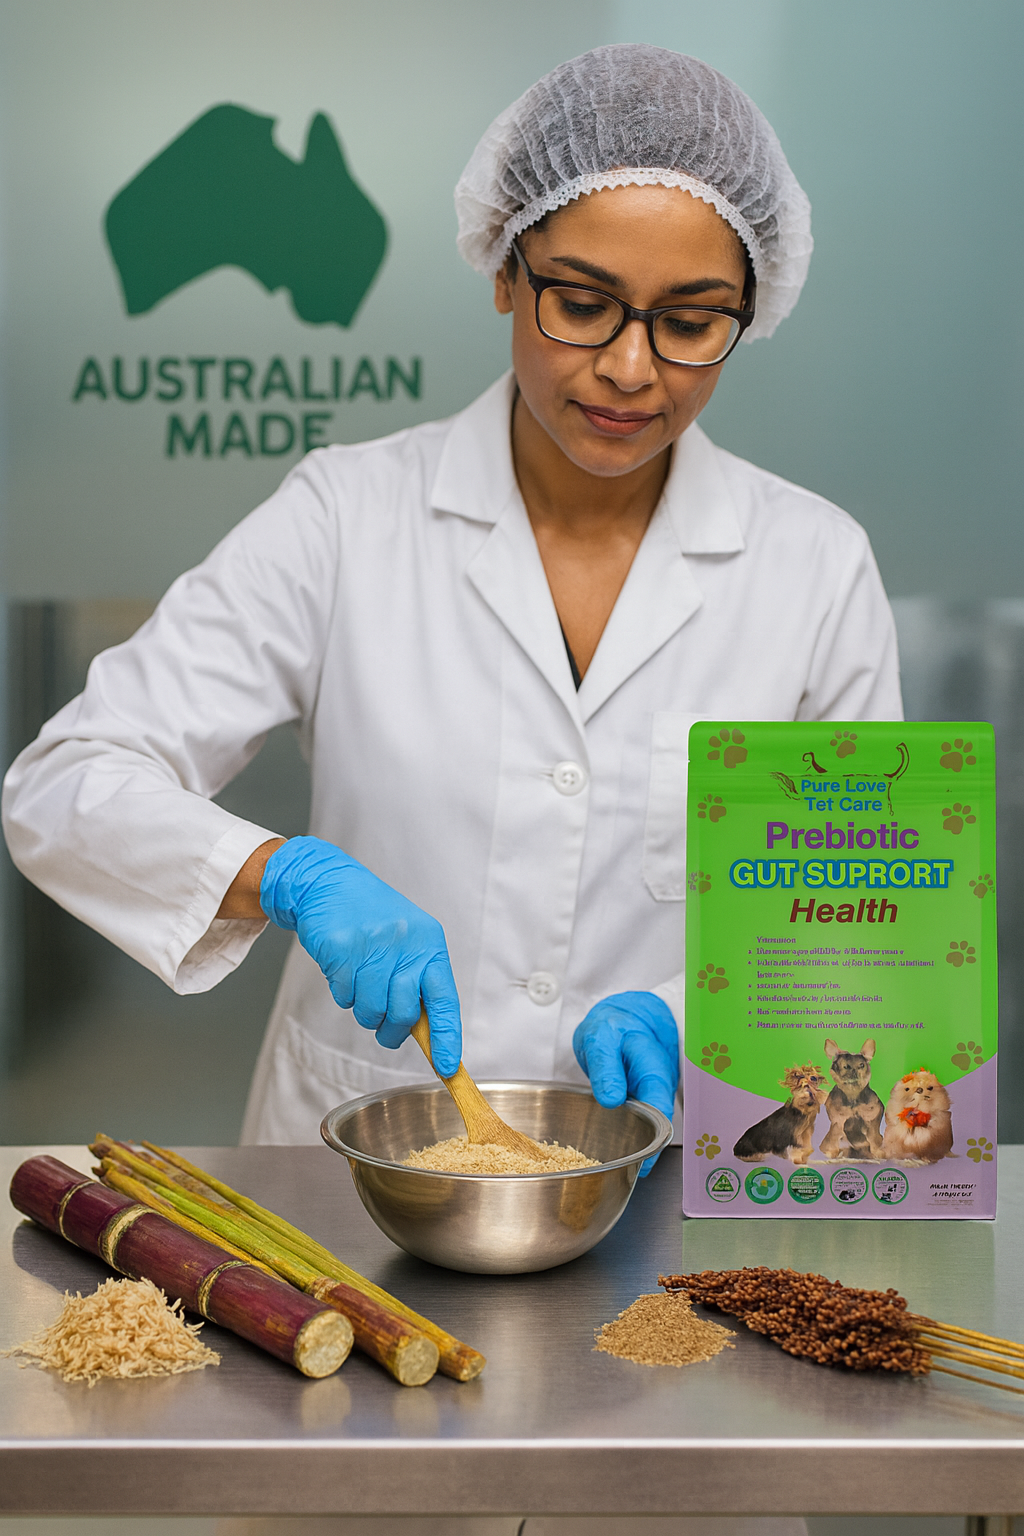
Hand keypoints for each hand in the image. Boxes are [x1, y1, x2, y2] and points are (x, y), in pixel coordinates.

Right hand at [260, 837, 461, 1074]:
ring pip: (370, 1012)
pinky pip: (344, 997)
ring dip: (364, 1009)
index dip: (447, 1037)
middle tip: (383, 1023)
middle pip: (403, 1015)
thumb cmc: (374, 917)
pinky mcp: (341, 949)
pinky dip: (343, 992)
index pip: (445, 999)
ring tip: (361, 982)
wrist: (329, 883)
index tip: (448, 1067)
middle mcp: (404, 944)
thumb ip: (419, 983)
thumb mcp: (409, 941)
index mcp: (429, 944)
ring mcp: (372, 946)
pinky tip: (344, 967)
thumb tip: (429, 1035)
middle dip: (391, 1029)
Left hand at [573, 991, 678, 1175]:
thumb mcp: (602, 1039)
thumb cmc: (613, 1028)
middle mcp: (661, 1082)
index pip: (659, 1103)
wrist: (624, 1019)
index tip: (646, 1159)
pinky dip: (635, 1137)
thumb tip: (612, 1099)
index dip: (655, 1135)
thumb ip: (606, 1066)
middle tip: (637, 1171)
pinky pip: (646, 1121)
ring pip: (654, 1124)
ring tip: (629, 1167)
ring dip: (643, 1144)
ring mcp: (657, 1093)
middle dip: (651, 1148)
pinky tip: (624, 1153)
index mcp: (652, 1064)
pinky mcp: (650, 1100)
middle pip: (662, 1121)